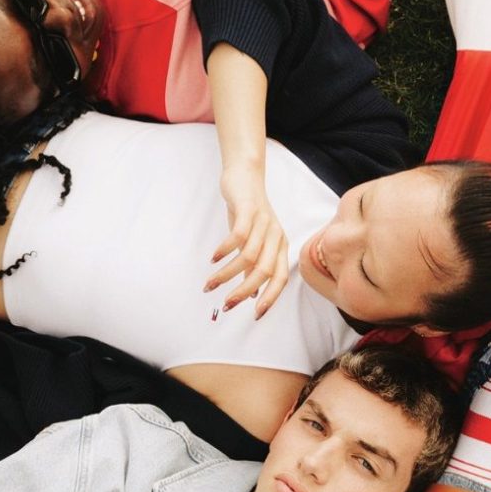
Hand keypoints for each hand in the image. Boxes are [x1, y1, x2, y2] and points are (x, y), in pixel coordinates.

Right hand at [205, 166, 288, 318]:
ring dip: (227, 274)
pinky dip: (224, 249)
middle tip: (225, 305)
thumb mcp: (253, 242)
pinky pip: (238, 235)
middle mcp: (276, 236)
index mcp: (280, 246)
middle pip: (265, 271)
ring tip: (209, 284)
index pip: (281, 278)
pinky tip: (212, 258)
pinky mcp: (248, 210)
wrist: (245, 176)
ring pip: (248, 256)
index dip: (270, 298)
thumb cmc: (248, 213)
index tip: (255, 315)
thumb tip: (252, 293)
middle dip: (244, 291)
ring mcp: (264, 222)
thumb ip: (254, 266)